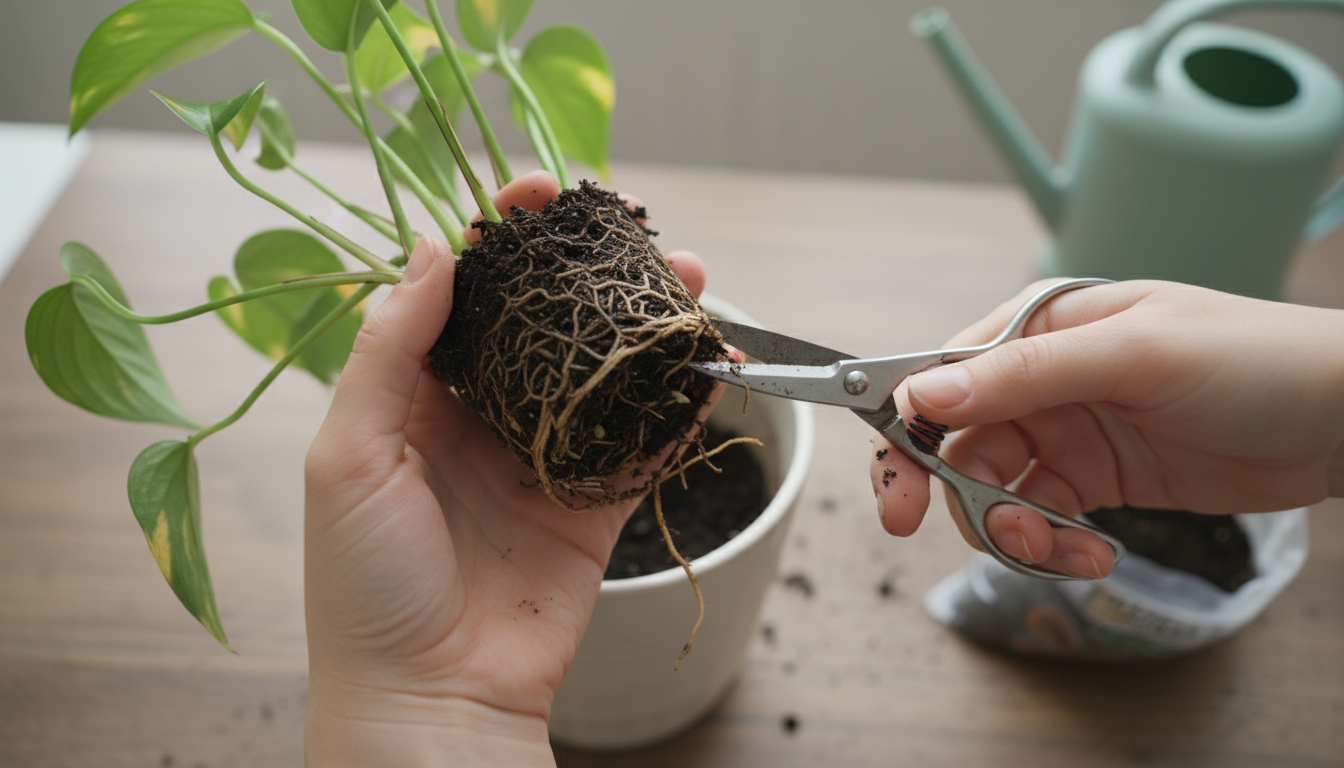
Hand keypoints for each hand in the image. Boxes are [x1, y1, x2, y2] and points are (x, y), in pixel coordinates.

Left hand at [303, 171, 709, 765]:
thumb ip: (392, 350)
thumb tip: (430, 249)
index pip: (464, 295)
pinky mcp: (594, 510)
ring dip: (647, 325)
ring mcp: (545, 463)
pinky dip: (683, 404)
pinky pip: (645, 445)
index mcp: (414, 400)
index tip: (537, 191)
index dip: (500, 238)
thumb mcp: (349, 453)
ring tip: (690, 278)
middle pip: (547, 324)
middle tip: (634, 226)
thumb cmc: (365, 583)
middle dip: (589, 271)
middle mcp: (483, 421)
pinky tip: (712, 363)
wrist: (428, 698)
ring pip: (606, 374)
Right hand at [872, 279, 1343, 578]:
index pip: (941, 375)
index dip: (906, 428)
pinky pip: (1038, 521)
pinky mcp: (1091, 482)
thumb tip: (925, 394)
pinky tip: (1093, 555)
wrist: (1340, 419)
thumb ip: (1026, 374)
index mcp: (1037, 328)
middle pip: (953, 443)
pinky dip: (1051, 548)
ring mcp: (1065, 433)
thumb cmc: (1254, 359)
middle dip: (945, 492)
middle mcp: (1040, 380)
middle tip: (932, 530)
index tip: (897, 484)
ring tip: (1060, 550)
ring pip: (990, 491)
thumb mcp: (1134, 355)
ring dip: (1009, 530)